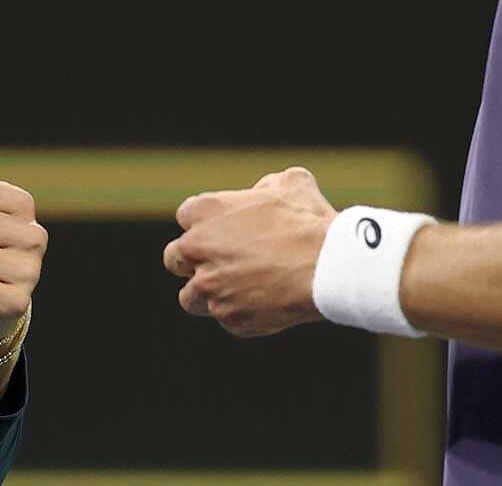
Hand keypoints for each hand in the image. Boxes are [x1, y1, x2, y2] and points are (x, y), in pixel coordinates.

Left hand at [163, 166, 337, 337]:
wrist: (327, 266)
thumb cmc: (308, 222)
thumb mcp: (290, 183)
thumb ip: (264, 188)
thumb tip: (262, 196)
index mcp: (205, 211)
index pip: (186, 216)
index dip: (205, 224)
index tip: (222, 232)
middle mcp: (197, 249)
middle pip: (175, 259)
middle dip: (192, 261)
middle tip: (217, 264)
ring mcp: (210, 287)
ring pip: (190, 297)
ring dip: (208, 294)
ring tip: (235, 292)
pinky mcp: (228, 317)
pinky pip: (226, 318)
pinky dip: (240, 314)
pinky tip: (263, 305)